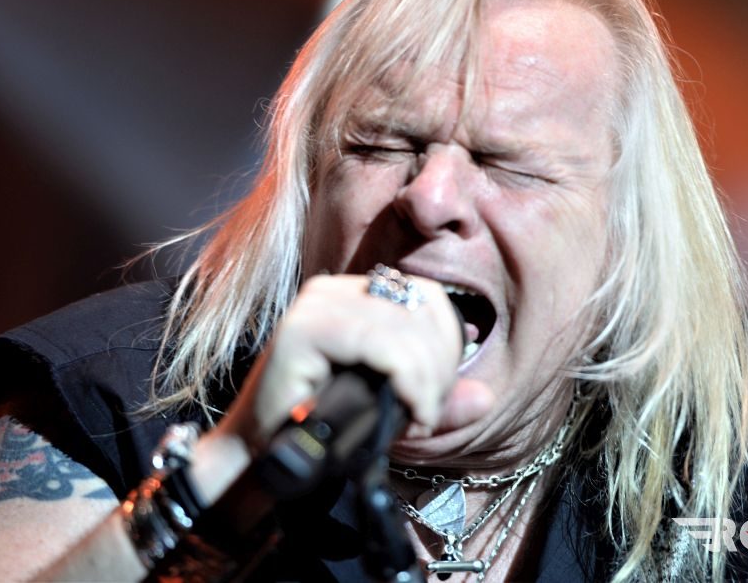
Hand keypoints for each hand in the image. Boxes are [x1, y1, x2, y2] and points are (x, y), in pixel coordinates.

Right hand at [218, 273, 467, 455]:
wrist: (262, 458)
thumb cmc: (322, 429)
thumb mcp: (392, 410)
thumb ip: (439, 400)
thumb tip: (485, 398)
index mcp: (355, 293)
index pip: (428, 296)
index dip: (449, 345)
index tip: (436, 395)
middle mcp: (334, 289)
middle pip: (424, 311)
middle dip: (441, 370)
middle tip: (426, 413)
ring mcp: (316, 304)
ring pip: (409, 331)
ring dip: (427, 383)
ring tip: (416, 418)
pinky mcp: (303, 329)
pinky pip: (383, 345)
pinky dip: (408, 383)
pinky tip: (408, 414)